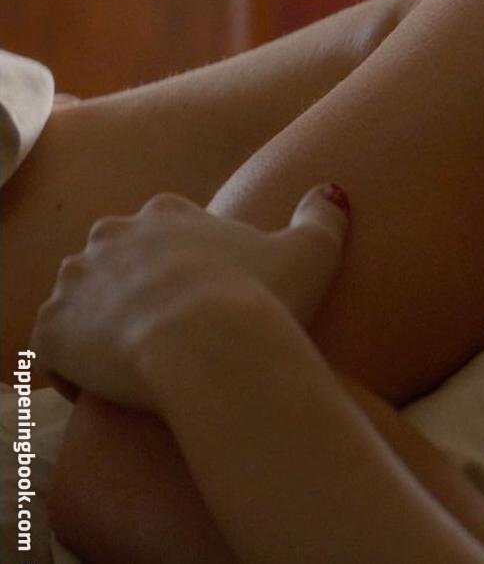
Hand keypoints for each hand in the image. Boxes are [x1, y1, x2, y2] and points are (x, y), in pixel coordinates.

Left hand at [31, 184, 350, 408]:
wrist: (211, 347)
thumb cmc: (263, 298)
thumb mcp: (311, 252)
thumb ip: (322, 217)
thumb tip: (331, 192)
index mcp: (166, 215)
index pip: (160, 232)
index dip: (179, 267)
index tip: (202, 298)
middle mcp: (110, 238)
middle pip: (113, 263)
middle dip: (132, 292)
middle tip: (170, 332)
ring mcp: (75, 283)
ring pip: (80, 305)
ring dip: (100, 330)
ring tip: (139, 366)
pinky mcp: (51, 330)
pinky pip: (53, 354)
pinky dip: (74, 372)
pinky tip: (111, 393)